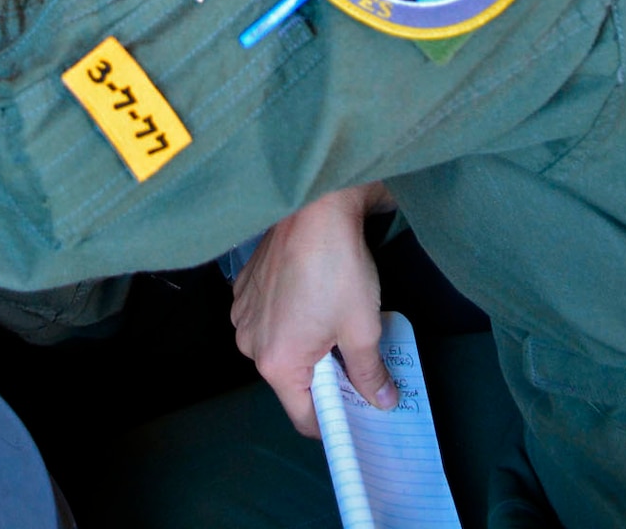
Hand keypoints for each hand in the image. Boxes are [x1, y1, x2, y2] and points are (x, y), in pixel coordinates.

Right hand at [231, 184, 397, 437]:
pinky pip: (267, 319)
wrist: (315, 206)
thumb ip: (370, 374)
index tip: (361, 410)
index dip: (337, 419)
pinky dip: (288, 318)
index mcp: (277, 362)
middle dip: (324, 377)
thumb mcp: (363, 328)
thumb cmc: (338, 269)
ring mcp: (242, 313)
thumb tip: (383, 401)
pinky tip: (311, 295)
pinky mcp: (243, 287)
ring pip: (279, 348)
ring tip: (333, 320)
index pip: (306, 417)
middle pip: (291, 381)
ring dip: (304, 345)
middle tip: (356, 360)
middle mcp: (250, 344)